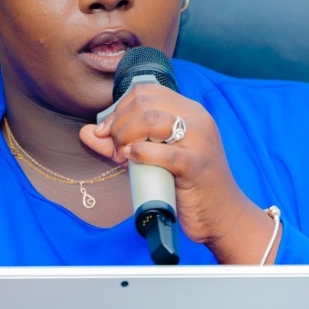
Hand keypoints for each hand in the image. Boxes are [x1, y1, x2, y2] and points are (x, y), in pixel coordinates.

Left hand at [78, 85, 277, 263]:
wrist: (221, 216)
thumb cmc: (186, 186)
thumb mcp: (152, 159)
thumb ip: (120, 144)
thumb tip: (87, 132)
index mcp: (189, 111)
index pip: (144, 92)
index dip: (118, 109)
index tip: (108, 134)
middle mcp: (197, 119)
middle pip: (144, 103)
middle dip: (119, 125)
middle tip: (116, 150)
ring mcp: (199, 140)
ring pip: (152, 120)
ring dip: (126, 137)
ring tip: (124, 157)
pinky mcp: (196, 164)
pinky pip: (163, 152)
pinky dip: (141, 154)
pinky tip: (133, 160)